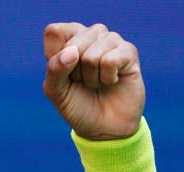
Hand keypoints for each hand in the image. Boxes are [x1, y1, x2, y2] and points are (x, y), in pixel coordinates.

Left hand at [42, 22, 144, 140]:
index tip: (63, 74)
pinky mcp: (128, 51)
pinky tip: (112, 81)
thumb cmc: (78, 106)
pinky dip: (107, 78)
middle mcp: (90, 35)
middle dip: (74, 73)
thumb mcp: (56, 92)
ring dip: (91, 78)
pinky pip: (110, 60)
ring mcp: (111, 41)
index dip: (54, 57)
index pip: (54, 31)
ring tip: (97, 83)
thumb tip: (72, 52)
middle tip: (83, 82)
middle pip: (72, 45)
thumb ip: (54, 70)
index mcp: (68, 39)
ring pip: (91, 56)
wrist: (104, 128)